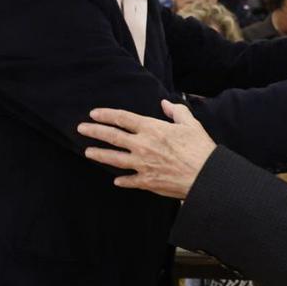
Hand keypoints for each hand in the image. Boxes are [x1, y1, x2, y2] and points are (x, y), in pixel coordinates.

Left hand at [78, 100, 215, 199]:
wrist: (205, 176)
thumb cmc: (200, 149)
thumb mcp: (190, 124)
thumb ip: (176, 111)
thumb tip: (165, 104)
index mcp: (152, 128)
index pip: (122, 118)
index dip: (106, 115)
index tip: (94, 114)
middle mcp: (142, 145)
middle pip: (112, 136)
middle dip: (94, 132)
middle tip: (81, 129)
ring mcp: (142, 164)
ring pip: (114, 158)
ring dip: (99, 154)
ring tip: (87, 152)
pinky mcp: (147, 181)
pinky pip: (129, 180)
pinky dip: (122, 180)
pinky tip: (116, 180)